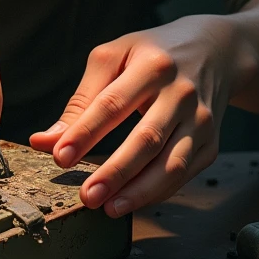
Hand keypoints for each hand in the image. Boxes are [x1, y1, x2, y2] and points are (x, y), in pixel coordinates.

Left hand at [30, 14, 255, 216]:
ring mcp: (201, 120)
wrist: (213, 51)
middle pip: (146, 138)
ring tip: (108, 207)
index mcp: (152, 65)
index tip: (59, 157)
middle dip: (115, 171)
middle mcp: (181, 93)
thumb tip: (44, 141)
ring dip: (139, 191)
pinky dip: (158, 192)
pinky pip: (183, 174)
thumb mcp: (114, 58)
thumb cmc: (151, 54)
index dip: (85, 132)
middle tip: (87, 196)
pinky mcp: (211, 142)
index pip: (113, 103)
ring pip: (171, 164)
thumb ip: (81, 99)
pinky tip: (132, 201)